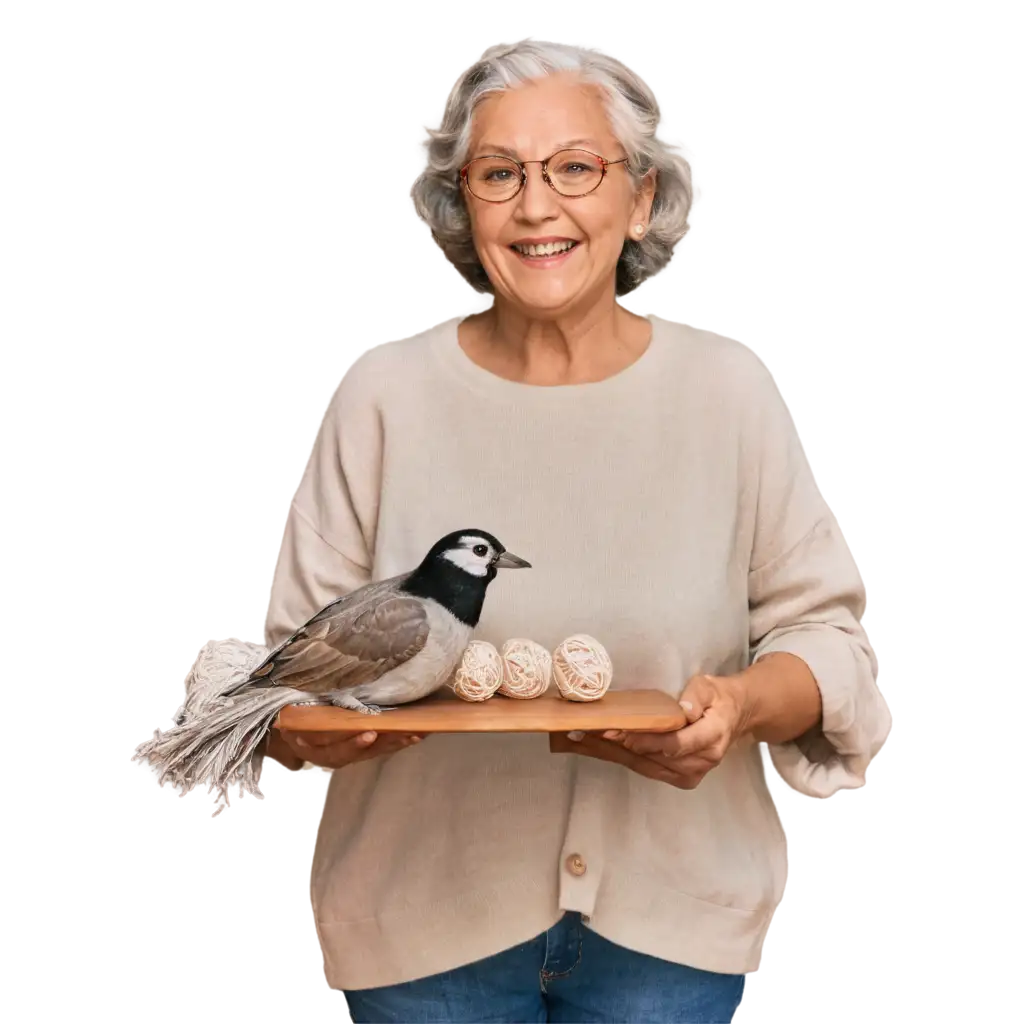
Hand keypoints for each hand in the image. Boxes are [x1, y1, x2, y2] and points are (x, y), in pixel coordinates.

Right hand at [269, 726, 424, 769]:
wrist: (287, 730)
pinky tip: (417, 733)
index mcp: (313, 748)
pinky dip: (398, 740)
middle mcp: (333, 754)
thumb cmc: (288, 718)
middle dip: (386, 743)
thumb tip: (296, 713)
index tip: (369, 733)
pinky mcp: (361, 748)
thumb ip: (294, 718)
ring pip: (376, 751)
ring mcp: (349, 753)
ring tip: (418, 733)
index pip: (336, 748)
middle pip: (363, 752)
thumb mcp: (287, 717)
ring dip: (398, 742)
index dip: (353, 743)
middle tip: (405, 733)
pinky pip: (381, 746)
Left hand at [558, 674, 750, 789]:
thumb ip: (696, 696)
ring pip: (646, 766)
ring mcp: (691, 774)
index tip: (619, 732)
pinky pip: (647, 769)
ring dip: (613, 754)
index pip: (676, 743)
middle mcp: (702, 761)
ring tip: (582, 740)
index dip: (646, 739)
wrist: (734, 718)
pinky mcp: (680, 779)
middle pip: (654, 758)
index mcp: (713, 736)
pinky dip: (622, 759)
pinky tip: (598, 749)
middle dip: (618, 746)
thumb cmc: (717, 698)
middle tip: (586, 733)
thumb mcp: (709, 686)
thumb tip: (683, 710)